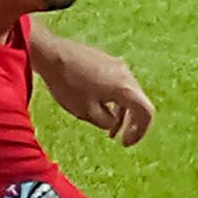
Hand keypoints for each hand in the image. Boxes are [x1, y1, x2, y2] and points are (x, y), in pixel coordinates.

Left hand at [34, 31, 155, 145]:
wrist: (51, 53)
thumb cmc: (68, 84)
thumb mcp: (87, 112)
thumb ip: (106, 122)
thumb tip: (112, 123)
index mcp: (126, 89)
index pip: (146, 113)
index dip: (139, 132)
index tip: (126, 143)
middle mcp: (127, 75)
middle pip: (139, 102)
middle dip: (131, 123)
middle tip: (121, 138)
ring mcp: (117, 65)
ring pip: (128, 93)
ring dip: (121, 112)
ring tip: (107, 126)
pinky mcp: (106, 61)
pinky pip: (118, 84)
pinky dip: (114, 100)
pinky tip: (98, 105)